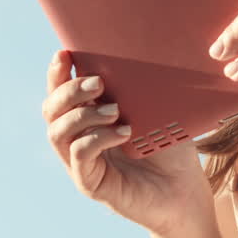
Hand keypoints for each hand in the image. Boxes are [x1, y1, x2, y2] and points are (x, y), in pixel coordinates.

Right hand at [42, 50, 215, 236]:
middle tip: (98, 83)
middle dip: (69, 90)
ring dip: (83, 115)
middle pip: (51, 109)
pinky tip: (123, 132)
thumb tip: (138, 50)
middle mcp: (78, 137)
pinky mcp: (90, 183)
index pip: (61, 91)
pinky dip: (97, 138)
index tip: (65, 53)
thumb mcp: (155, 109)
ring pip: (58, 133)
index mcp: (88, 115)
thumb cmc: (170, 146)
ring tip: (115, 109)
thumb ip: (139, 86)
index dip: (57, 72)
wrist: (186, 188)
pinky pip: (79, 156)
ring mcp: (81, 162)